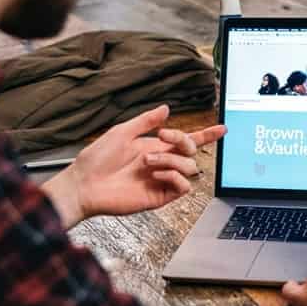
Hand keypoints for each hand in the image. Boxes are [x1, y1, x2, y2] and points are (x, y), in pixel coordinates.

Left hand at [41, 105, 225, 225]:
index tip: (222, 128)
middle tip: (164, 137)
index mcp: (154, 147)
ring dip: (171, 159)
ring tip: (147, 161)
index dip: (206, 135)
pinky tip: (156, 173)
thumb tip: (166, 109)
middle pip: (191, 151)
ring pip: (189, 167)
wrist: (84, 184)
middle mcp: (161, 163)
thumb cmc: (96, 159)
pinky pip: (182, 186)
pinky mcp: (159, 196)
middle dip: (183, 140)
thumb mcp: (121, 131)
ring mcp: (161, 180)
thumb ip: (146, 121)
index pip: (186, 141)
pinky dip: (174, 175)